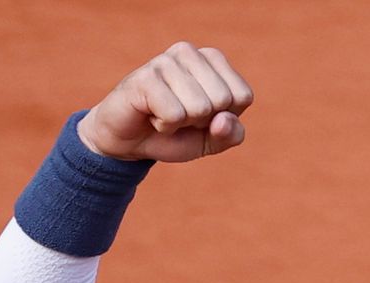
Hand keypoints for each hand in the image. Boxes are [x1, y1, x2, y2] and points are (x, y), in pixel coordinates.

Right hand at [80, 43, 253, 163]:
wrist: (127, 143)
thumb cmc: (172, 134)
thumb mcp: (210, 141)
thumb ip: (231, 134)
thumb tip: (223, 119)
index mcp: (212, 59)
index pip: (242, 96)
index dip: (222, 119)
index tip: (199, 117)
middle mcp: (190, 52)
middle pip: (222, 100)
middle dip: (201, 121)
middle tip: (178, 116)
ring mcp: (166, 61)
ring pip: (199, 108)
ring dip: (180, 124)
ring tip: (162, 114)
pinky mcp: (146, 77)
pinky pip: (174, 115)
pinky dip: (163, 126)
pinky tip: (150, 115)